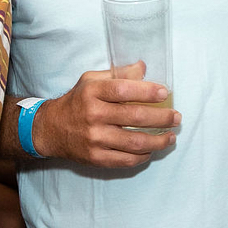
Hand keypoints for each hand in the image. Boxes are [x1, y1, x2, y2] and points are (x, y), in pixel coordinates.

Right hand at [32, 64, 176, 167]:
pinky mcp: (95, 158)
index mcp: (92, 92)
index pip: (124, 90)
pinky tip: (151, 150)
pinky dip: (143, 156)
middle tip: (176, 117)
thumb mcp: (91, 80)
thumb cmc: (77, 101)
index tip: (165, 93)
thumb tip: (143, 67)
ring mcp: (94, 139)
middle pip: (135, 118)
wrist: (51, 129)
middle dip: (162, 118)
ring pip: (135, 143)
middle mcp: (93, 115)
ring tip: (171, 136)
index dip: (147, 92)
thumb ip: (118, 74)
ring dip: (159, 141)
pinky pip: (126, 160)